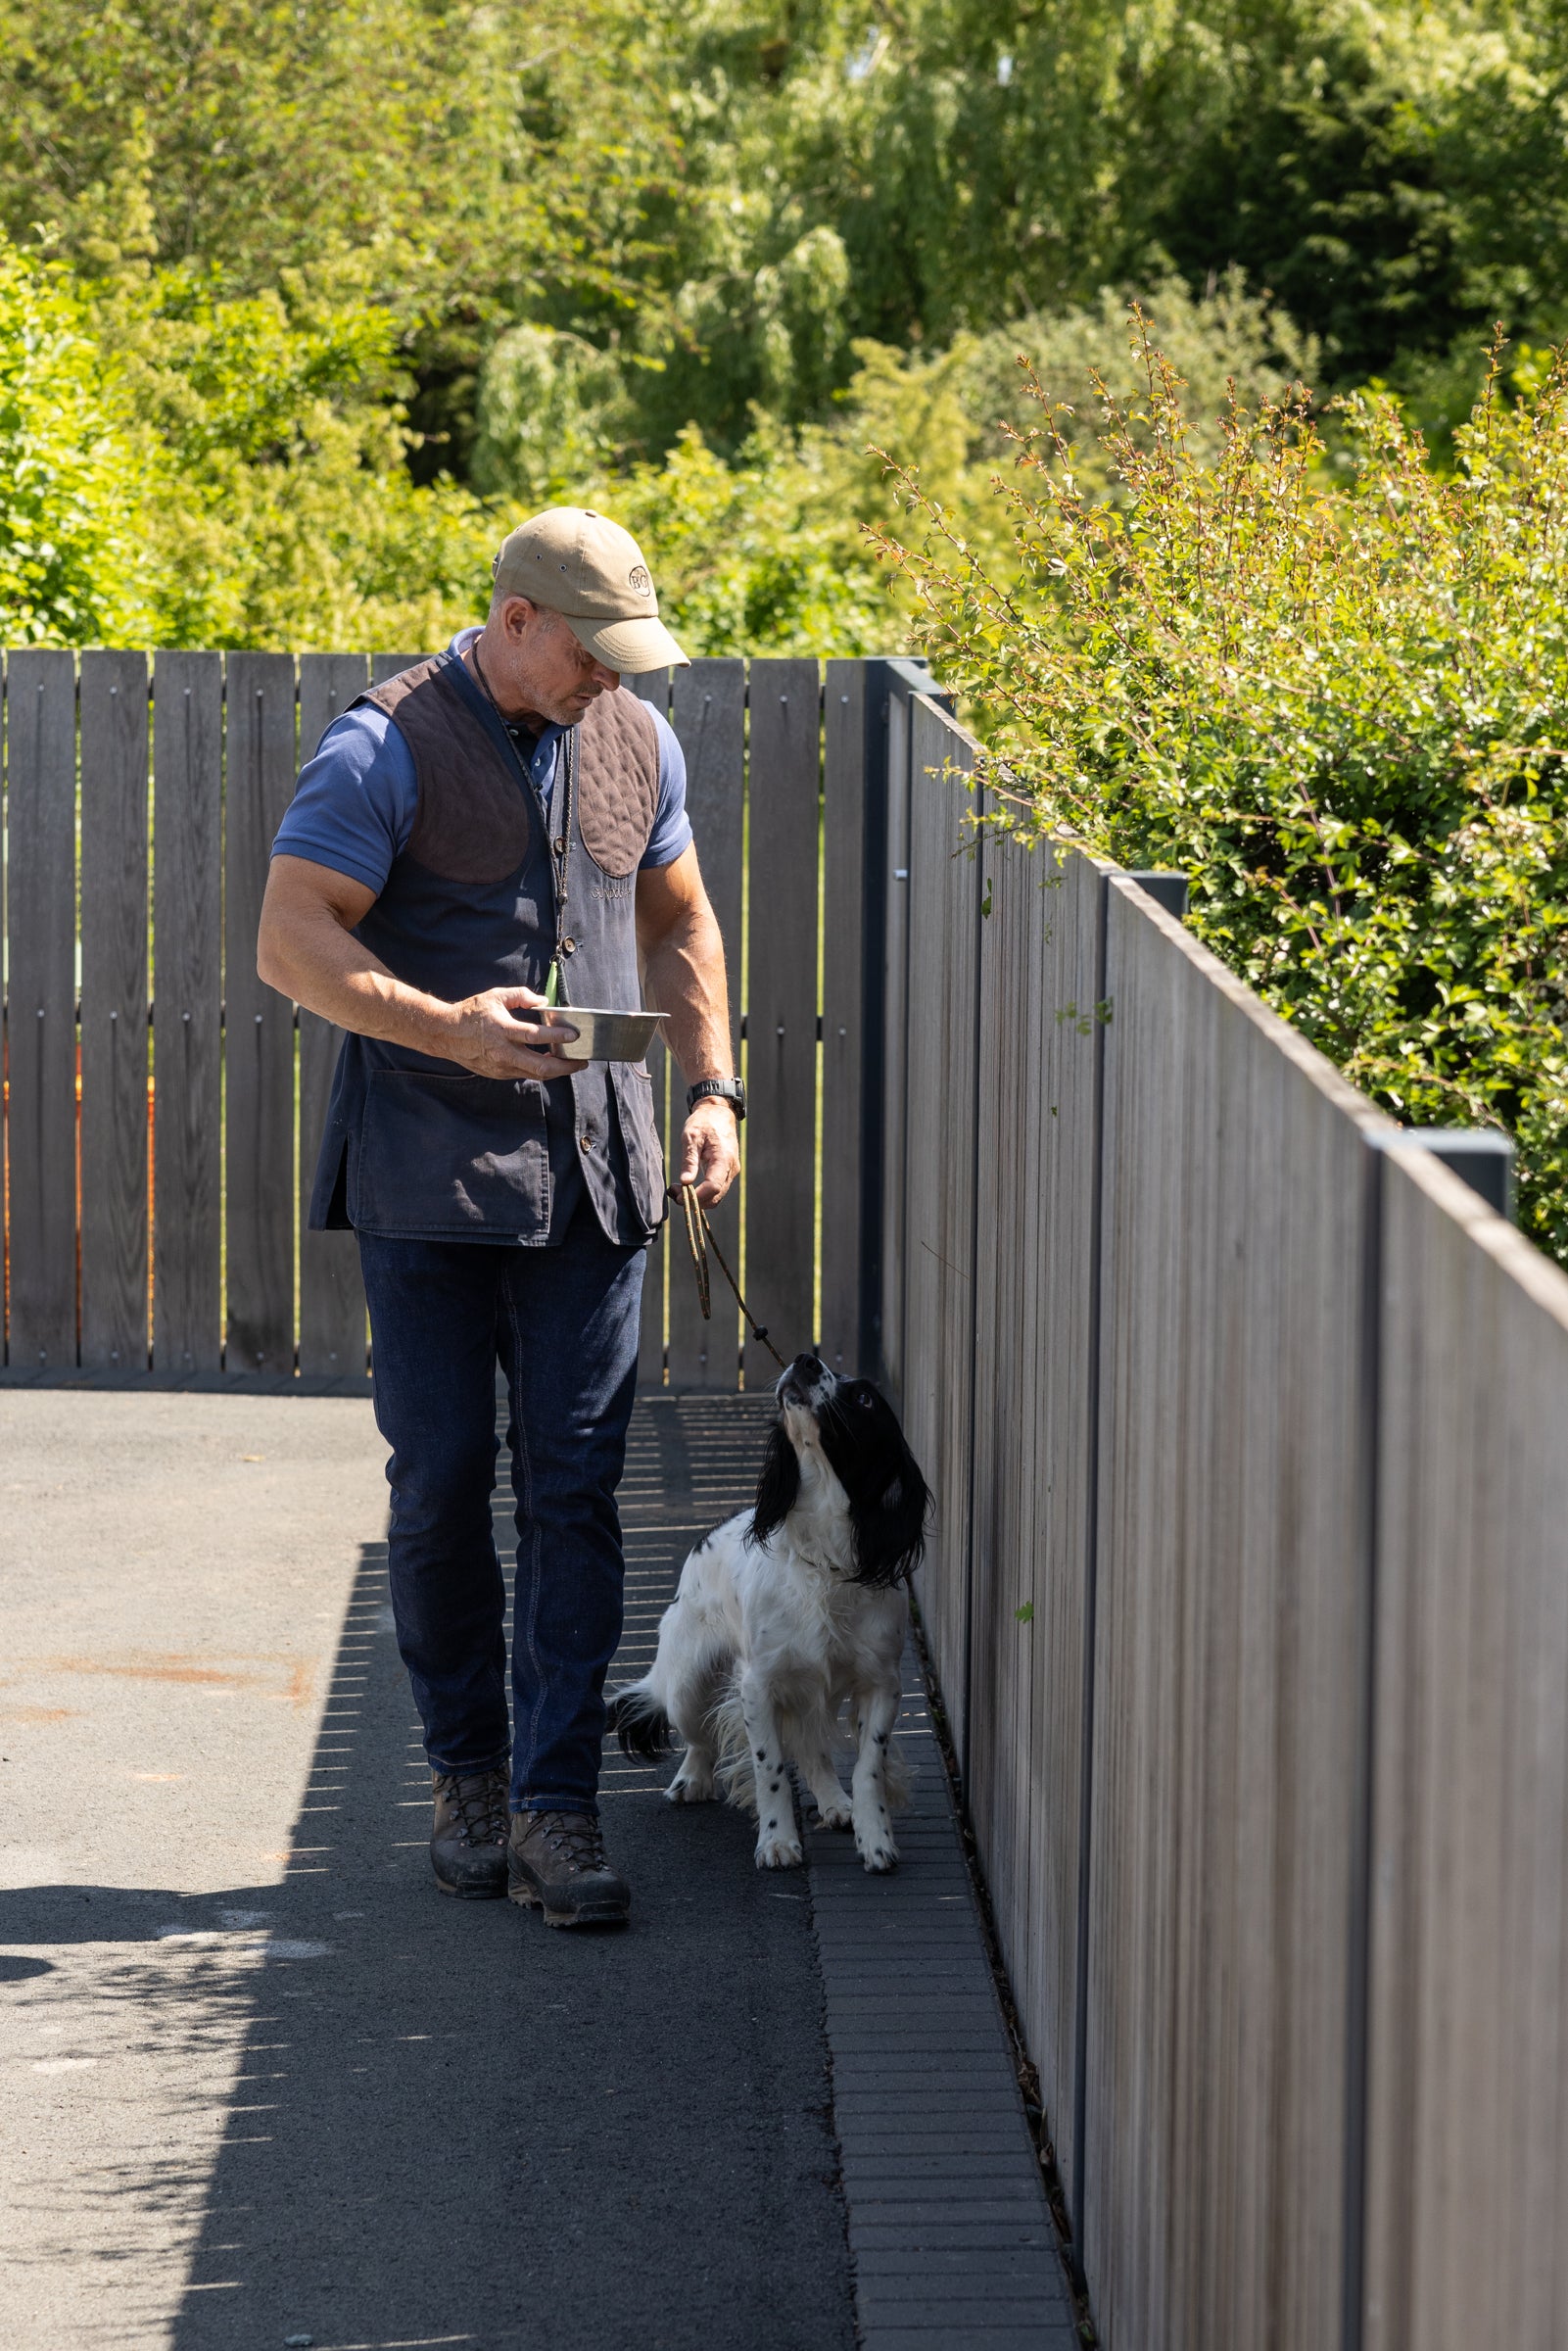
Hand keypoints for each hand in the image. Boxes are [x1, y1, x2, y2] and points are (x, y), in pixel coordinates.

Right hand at [445, 986, 580, 1080]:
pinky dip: (540, 1069)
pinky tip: (549, 1062)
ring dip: (556, 1070)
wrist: (446, 1034)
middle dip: (565, 1066)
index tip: (574, 1035)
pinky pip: (525, 1074)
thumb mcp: (495, 996)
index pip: (535, 1036)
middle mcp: (503, 1052)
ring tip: (571, 1063)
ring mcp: (501, 1066)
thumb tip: (543, 1002)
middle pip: (540, 1066)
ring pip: (535, 1074)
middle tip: (581, 1061)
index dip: (557, 1036)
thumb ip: (521, 995)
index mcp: (503, 1030)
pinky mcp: (499, 1074)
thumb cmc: (471, 1013)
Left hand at [676, 1100, 739, 1206]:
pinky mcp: (727, 1172)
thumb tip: (685, 1182)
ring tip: (678, 1189)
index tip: (678, 1195)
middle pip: (715, 1197)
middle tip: (674, 1193)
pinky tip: (687, 1186)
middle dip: (695, 1201)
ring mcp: (731, 1171)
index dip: (696, 1197)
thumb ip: (689, 1160)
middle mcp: (731, 1168)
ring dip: (698, 1199)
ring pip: (717, 1196)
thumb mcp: (691, 1136)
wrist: (718, 1113)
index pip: (712, 1187)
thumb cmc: (704, 1122)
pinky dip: (703, 1193)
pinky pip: (717, 1189)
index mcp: (723, 1158)